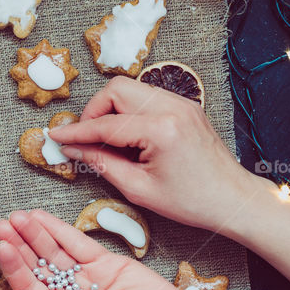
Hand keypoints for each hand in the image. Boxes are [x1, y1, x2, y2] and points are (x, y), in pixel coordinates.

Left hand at [0, 209, 207, 289]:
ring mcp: (85, 279)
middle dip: (19, 246)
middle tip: (2, 225)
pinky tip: (41, 217)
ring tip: (17, 216)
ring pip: (53, 252)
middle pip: (36, 267)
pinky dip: (58, 230)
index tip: (3, 246)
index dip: (14, 267)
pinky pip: (76, 244)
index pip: (29, 287)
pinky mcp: (105, 264)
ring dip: (34, 234)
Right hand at [48, 77, 259, 231]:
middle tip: (87, 139)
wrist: (233, 199)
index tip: (56, 136)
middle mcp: (172, 107)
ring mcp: (181, 102)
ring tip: (107, 141)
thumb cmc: (191, 201)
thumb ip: (102, 164)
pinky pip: (145, 97)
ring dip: (111, 110)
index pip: (105, 124)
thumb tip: (74, 150)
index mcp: (161, 130)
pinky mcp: (185, 106)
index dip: (76, 132)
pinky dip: (129, 111)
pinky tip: (128, 137)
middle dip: (94, 111)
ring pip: (129, 88)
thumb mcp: (139, 189)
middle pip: (115, 88)